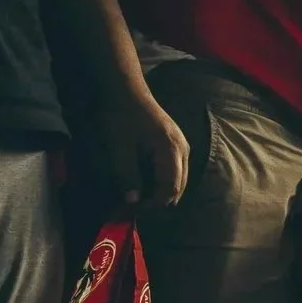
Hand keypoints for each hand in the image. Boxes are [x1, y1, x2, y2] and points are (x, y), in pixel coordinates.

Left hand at [88, 83, 189, 207]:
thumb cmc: (121, 116)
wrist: (124, 90)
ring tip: (131, 199)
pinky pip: (172, 172)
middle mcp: (182, 150)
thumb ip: (127, 175)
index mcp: (171, 151)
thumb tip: (132, 202)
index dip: (149, 207)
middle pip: (176, 189)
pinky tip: (139, 183)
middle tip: (127, 210)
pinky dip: (157, 183)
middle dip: (153, 203)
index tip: (127, 213)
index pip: (169, 191)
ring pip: (175, 182)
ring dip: (156, 194)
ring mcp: (180, 147)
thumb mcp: (119, 147)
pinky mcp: (173, 145)